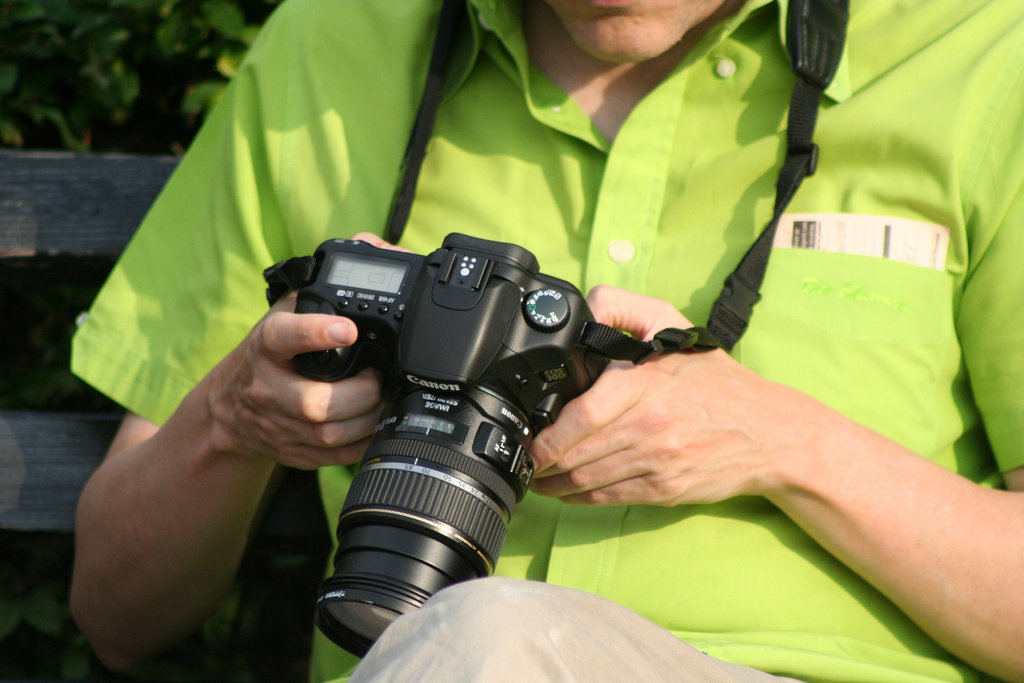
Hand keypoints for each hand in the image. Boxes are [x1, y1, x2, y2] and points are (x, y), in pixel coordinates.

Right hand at [203, 291, 383, 469]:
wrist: (228, 407)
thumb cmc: (267, 354)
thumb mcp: (283, 313)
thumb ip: (318, 291)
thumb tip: (368, 269)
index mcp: (267, 345)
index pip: (285, 336)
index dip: (316, 333)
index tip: (347, 330)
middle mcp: (268, 388)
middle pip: (315, 402)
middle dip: (360, 393)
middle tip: (377, 380)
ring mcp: (277, 425)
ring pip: (329, 434)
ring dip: (367, 420)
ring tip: (381, 401)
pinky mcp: (290, 451)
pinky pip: (333, 456)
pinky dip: (361, 443)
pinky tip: (372, 425)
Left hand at [529, 285, 793, 505]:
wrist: (770, 432)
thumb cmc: (716, 379)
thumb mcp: (673, 325)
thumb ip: (623, 308)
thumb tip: (583, 309)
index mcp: (646, 385)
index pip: (583, 416)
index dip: (549, 437)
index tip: (530, 441)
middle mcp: (650, 426)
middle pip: (578, 453)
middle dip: (543, 462)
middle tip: (525, 460)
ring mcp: (657, 462)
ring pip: (589, 479)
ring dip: (555, 483)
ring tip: (538, 478)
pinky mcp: (665, 489)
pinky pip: (610, 497)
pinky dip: (581, 497)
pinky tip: (566, 491)